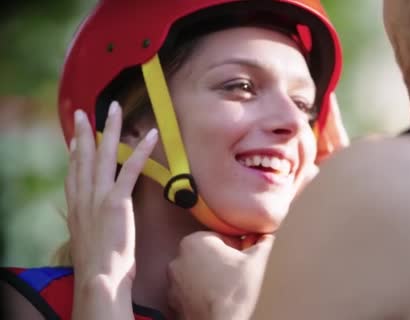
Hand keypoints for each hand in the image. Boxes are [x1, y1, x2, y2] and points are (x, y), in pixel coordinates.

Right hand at [65, 101, 156, 317]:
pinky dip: (140, 150)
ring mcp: (99, 197)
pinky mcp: (117, 202)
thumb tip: (98, 216)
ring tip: (115, 109)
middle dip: (86, 131)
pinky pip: (131, 169)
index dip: (75, 151)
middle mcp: (84, 196)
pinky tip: (149, 134)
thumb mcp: (90, 238)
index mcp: (76, 205)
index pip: (74, 171)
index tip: (76, 136)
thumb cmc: (100, 263)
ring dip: (111, 129)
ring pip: (105, 155)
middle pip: (84, 156)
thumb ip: (92, 222)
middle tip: (86, 111)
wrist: (99, 275)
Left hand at [167, 232, 274, 319]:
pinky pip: (190, 289)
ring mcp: (172, 280)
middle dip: (222, 261)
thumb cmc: (233, 294)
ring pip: (198, 271)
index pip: (222, 237)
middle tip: (236, 275)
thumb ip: (262, 243)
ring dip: (211, 276)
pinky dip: (200, 292)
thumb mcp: (256, 261)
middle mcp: (179, 258)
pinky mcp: (172, 299)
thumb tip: (266, 237)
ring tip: (225, 288)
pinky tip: (215, 298)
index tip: (242, 260)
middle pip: (208, 253)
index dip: (237, 249)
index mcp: (195, 241)